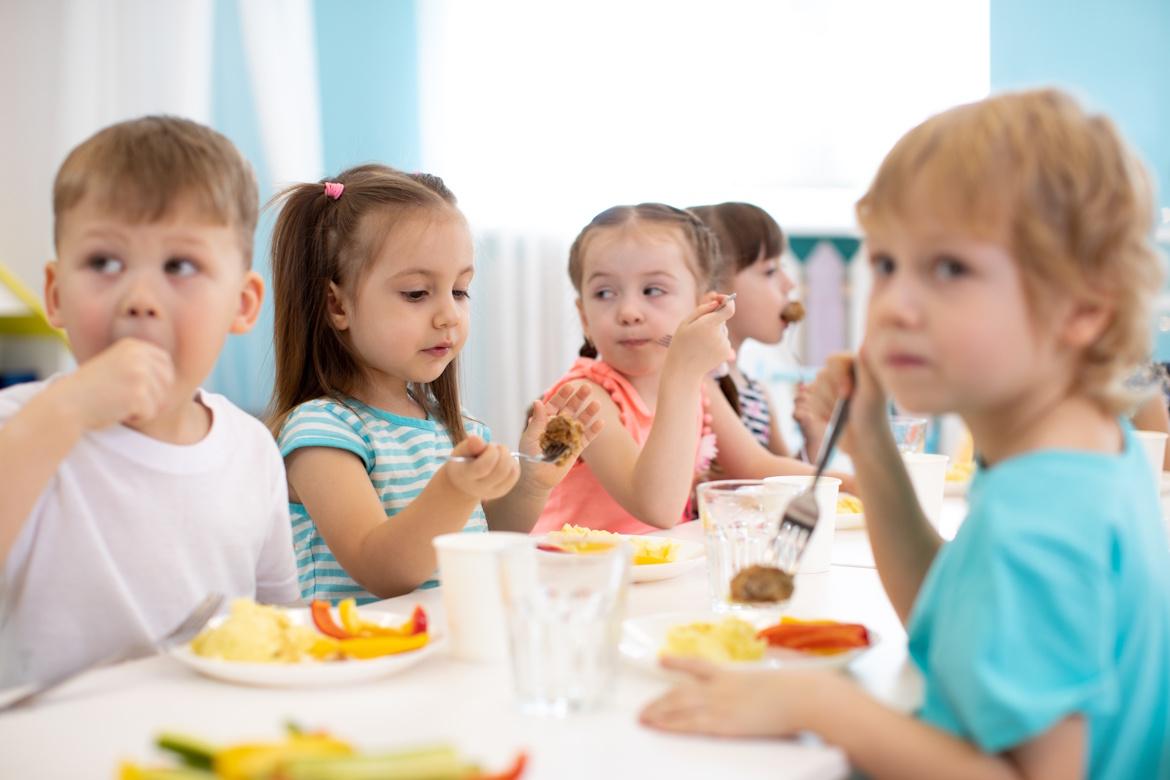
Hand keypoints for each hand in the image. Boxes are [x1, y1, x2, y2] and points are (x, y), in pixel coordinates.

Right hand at [54, 338, 174, 430]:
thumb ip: (142, 365)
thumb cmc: (91, 389)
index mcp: (133, 345)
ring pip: (160, 400)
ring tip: (118, 402)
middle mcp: (139, 355)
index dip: (160, 381)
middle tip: (127, 399)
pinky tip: (116, 410)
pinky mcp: (138, 394)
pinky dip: (137, 417)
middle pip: (168, 382)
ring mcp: (140, 373)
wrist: (67, 403)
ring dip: (142, 408)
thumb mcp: (117, 366)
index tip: (143, 390)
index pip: (166, 363)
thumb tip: (173, 378)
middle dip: (153, 396)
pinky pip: (151, 412)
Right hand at [443, 435, 519, 501]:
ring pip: (511, 471)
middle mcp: (480, 488)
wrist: (464, 482)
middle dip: (502, 452)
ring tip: (498, 454)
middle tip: (494, 447)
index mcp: (466, 477)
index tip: (488, 445)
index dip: (491, 452)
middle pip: (501, 470)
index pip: (485, 466)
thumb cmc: (463, 462)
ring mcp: (493, 491)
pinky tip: (502, 461)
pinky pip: (515, 474)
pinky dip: (512, 463)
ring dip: (508, 456)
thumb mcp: (461, 451)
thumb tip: (478, 439)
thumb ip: (469, 445)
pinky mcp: (503, 490)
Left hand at [517, 383, 603, 489]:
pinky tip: (600, 422)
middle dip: (578, 398)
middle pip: (570, 408)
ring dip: (588, 412)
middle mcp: (559, 425)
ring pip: (580, 421)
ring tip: (596, 403)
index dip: (562, 395)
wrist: (537, 479)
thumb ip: (537, 422)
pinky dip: (593, 430)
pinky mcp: (576, 447)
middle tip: (587, 387)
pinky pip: (586, 437)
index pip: (555, 404)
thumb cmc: (529, 457)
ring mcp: (568, 436)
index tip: (569, 386)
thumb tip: (538, 401)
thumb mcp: (530, 438)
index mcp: (546, 421)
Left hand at [639, 656, 825, 737]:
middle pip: (680, 691)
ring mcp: (720, 705)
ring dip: (657, 713)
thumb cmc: (797, 687)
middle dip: (659, 700)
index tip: (661, 660)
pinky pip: (688, 724)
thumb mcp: (776, 674)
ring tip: (642, 719)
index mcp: (732, 674)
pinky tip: (657, 727)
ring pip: (678, 707)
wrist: (801, 696)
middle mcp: (720, 688)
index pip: (697, 665)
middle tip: (643, 707)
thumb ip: (763, 674)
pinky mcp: (723, 724)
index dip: (677, 663)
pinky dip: (669, 725)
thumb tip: (768, 669)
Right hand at [664, 295, 735, 380]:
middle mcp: (719, 334)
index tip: (722, 299)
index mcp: (709, 325)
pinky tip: (705, 349)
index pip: (729, 309)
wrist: (683, 370)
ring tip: (700, 342)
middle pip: (723, 319)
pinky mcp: (726, 352)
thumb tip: (716, 303)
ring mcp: (724, 344)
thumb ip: (702, 310)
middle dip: (714, 320)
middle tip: (698, 329)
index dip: (728, 301)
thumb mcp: (685, 323)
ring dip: (715, 332)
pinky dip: (717, 341)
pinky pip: (724, 340)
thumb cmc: (681, 344)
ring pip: (723, 330)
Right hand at [794, 346, 886, 457]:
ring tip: (841, 415)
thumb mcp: (872, 391)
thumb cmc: (872, 417)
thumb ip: (866, 367)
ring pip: (814, 390)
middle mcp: (843, 374)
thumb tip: (866, 342)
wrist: (863, 443)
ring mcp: (830, 388)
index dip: (837, 376)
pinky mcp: (821, 402)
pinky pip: (810, 403)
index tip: (848, 393)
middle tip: (846, 406)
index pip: (833, 360)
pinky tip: (833, 420)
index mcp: (856, 367)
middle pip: (821, 375)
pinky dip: (821, 414)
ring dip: (827, 406)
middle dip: (832, 395)